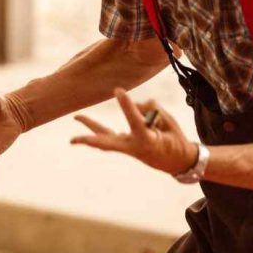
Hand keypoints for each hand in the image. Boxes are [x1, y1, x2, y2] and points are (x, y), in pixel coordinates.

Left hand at [70, 88, 197, 174]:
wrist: (179, 161)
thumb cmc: (175, 141)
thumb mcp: (169, 123)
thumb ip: (152, 110)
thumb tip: (136, 105)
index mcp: (148, 142)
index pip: (135, 122)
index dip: (127, 106)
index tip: (118, 90)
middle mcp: (133, 147)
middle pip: (108, 143)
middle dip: (91, 140)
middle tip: (73, 140)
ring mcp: (127, 148)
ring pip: (104, 138)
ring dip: (91, 125)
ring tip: (76, 117)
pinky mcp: (124, 146)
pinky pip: (107, 135)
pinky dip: (102, 126)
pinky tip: (87, 119)